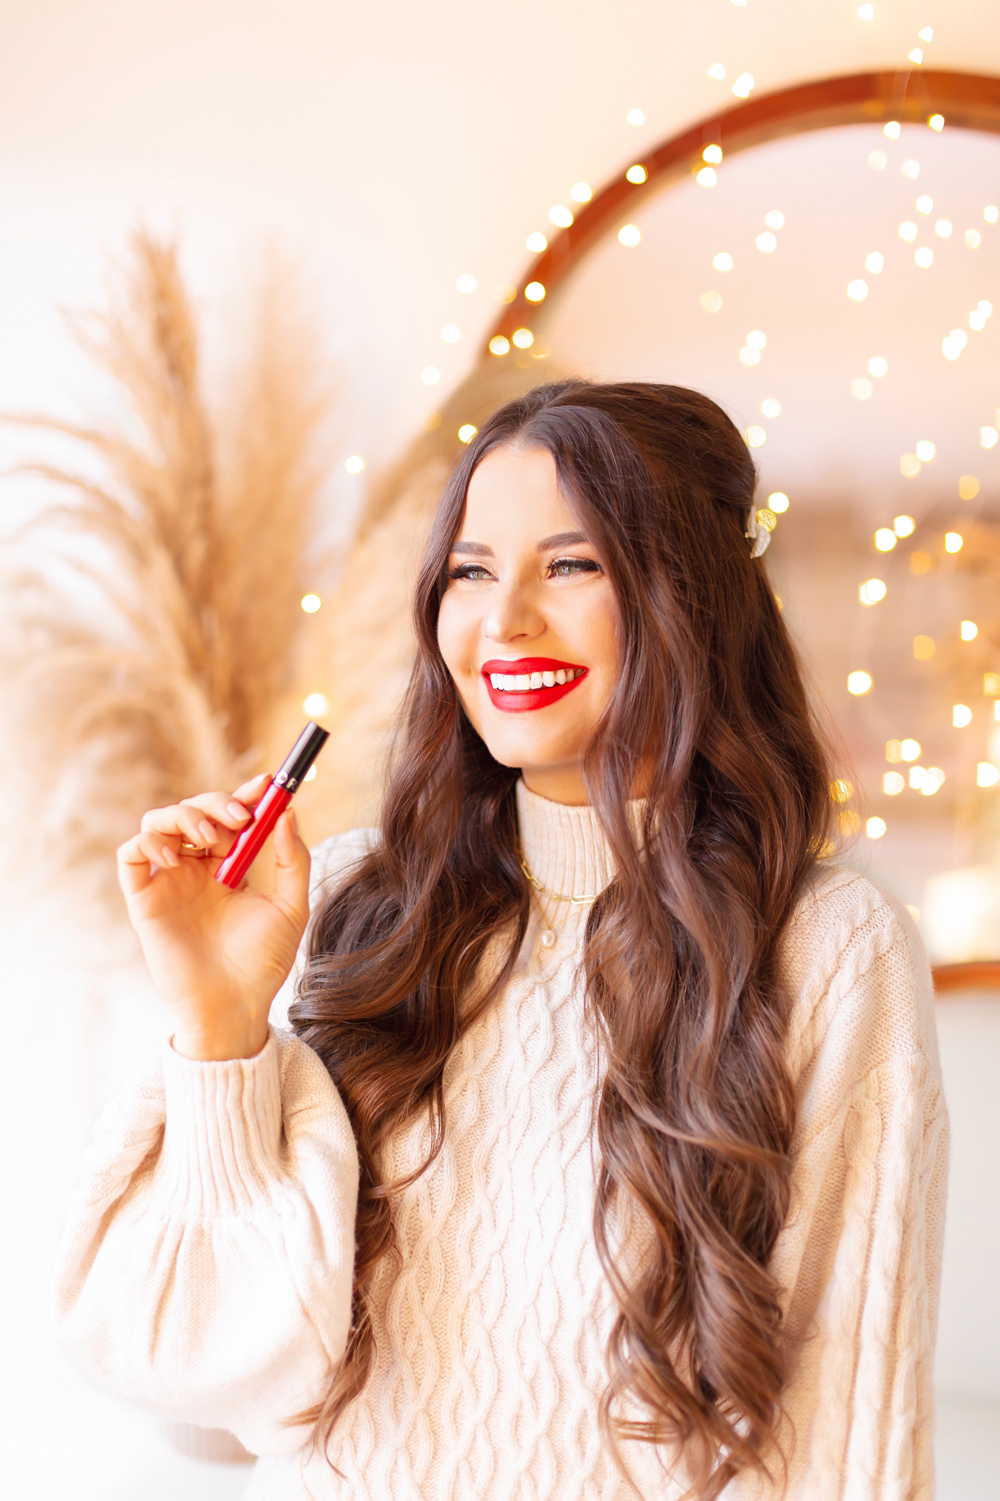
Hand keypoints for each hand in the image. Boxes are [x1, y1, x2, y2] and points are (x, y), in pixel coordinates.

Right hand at [117, 775, 310, 1059]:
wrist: (234, 1006)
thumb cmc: (263, 963)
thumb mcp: (292, 908)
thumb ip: (293, 860)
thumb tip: (288, 813)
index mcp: (229, 866)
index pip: (232, 816)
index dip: (246, 794)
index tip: (267, 784)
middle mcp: (196, 868)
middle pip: (195, 810)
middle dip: (217, 802)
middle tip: (240, 818)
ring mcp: (168, 880)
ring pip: (159, 821)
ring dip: (185, 815)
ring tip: (212, 837)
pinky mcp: (144, 899)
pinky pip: (131, 853)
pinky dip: (150, 842)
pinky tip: (177, 858)